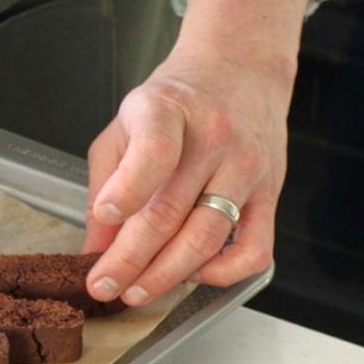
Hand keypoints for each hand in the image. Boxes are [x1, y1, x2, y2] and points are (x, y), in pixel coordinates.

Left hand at [83, 0, 313, 304]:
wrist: (239, 71)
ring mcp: (246, 168)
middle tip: (102, 286)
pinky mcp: (271, 193)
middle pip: (170, 212)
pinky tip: (191, 275)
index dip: (127, 190)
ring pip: (206, 237)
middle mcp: (213, 138)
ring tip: (134, 292)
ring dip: (165, 275)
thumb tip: (93, 248)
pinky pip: (254, 249)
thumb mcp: (124, 127)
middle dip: (129, 260)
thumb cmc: (172, 105)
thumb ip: (104, 183)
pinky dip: (221, 274)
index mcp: (167, 111)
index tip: (104, 217)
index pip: (154, 152)